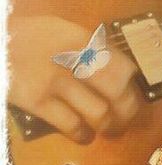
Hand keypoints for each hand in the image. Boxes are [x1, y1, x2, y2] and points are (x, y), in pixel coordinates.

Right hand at [8, 16, 141, 141]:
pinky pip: (71, 124)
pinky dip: (83, 135)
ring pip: (100, 112)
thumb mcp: (61, 29)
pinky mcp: (38, 101)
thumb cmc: (26, 36)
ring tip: (110, 130)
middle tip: (128, 119)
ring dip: (110, 126)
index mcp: (84, 40)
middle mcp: (75, 60)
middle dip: (128, 110)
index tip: (132, 93)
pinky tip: (84, 136)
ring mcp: (57, 81)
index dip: (133, 85)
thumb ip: (87, 46)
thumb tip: (113, 65)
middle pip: (118, 91)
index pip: (123, 65)